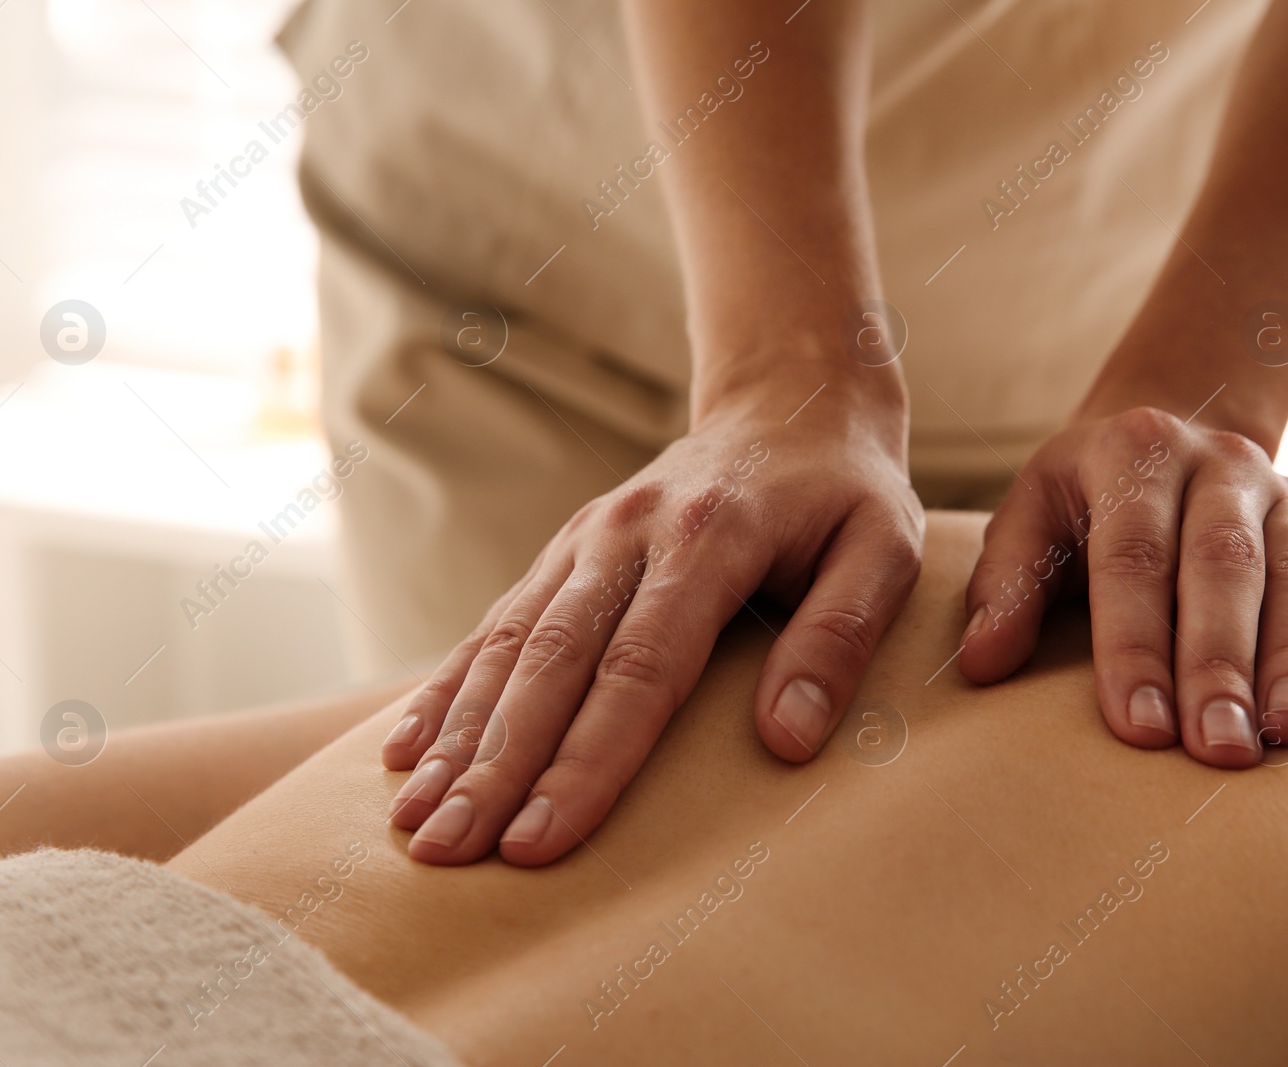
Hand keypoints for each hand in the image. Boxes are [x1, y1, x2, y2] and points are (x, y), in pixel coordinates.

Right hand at [380, 385, 922, 863]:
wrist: (789, 405)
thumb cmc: (845, 495)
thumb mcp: (883, 550)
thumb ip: (838, 638)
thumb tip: (785, 742)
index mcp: (709, 538)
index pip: (639, 668)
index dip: (586, 762)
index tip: (540, 842)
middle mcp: (627, 535)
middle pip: (551, 664)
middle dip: (495, 766)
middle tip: (446, 852)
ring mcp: (584, 539)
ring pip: (506, 646)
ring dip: (456, 737)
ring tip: (411, 821)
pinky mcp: (564, 551)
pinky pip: (494, 623)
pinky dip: (446, 688)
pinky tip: (405, 750)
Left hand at [959, 406, 1287, 767]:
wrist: (1162, 433)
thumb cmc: (1080, 499)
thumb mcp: (1029, 515)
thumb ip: (1004, 585)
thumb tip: (979, 664)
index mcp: (1134, 455)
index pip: (1133, 560)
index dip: (1135, 646)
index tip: (1139, 727)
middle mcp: (1219, 467)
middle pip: (1223, 570)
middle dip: (1221, 665)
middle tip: (1218, 749)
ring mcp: (1282, 494)